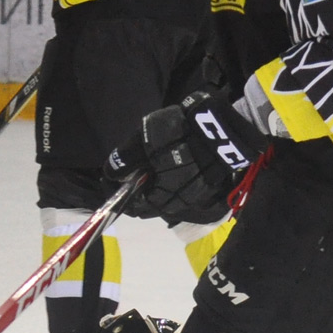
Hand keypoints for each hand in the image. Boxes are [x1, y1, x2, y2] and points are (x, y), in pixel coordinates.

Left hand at [108, 90, 267, 226]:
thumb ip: (123, 160)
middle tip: (129, 170)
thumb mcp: (142, 141)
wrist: (222, 127)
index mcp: (159, 198)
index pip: (131, 205)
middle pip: (150, 202)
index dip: (118, 192)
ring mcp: (193, 195)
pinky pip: (181, 187)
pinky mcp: (206, 184)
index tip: (111, 177)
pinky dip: (171, 180)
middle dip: (137, 189)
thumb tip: (110, 173)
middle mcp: (177, 203)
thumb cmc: (177, 136)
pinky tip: (168, 164)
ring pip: (166, 196)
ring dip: (155, 185)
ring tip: (149, 165)